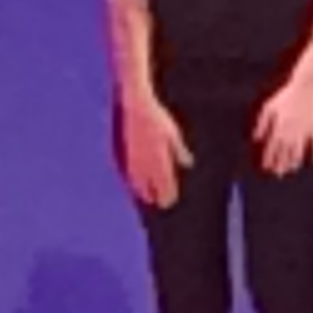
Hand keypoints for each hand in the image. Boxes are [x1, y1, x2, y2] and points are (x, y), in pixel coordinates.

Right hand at [119, 95, 193, 209]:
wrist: (137, 108)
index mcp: (160, 158)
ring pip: (138, 183)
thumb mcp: (173, 134)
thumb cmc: (157, 119)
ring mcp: (134, 160)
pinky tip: (134, 185)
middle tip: (162, 204)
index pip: (165, 184)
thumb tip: (188, 163)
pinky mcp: (125, 155)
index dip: (168, 194)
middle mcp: (147, 163)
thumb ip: (179, 151)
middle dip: (157, 196)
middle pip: (152, 187)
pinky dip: (133, 183)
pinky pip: (128, 175)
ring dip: (144, 192)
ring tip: (148, 199)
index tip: (170, 201)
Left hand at [255, 70, 312, 175]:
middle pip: (285, 152)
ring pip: (299, 150)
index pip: (273, 147)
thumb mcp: (269, 107)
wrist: (306, 85)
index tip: (267, 168)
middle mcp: (292, 132)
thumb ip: (262, 123)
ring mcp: (305, 131)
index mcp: (279, 127)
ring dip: (295, 161)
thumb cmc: (286, 94)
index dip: (269, 158)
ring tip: (292, 169)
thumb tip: (256, 138)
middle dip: (281, 163)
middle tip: (279, 174)